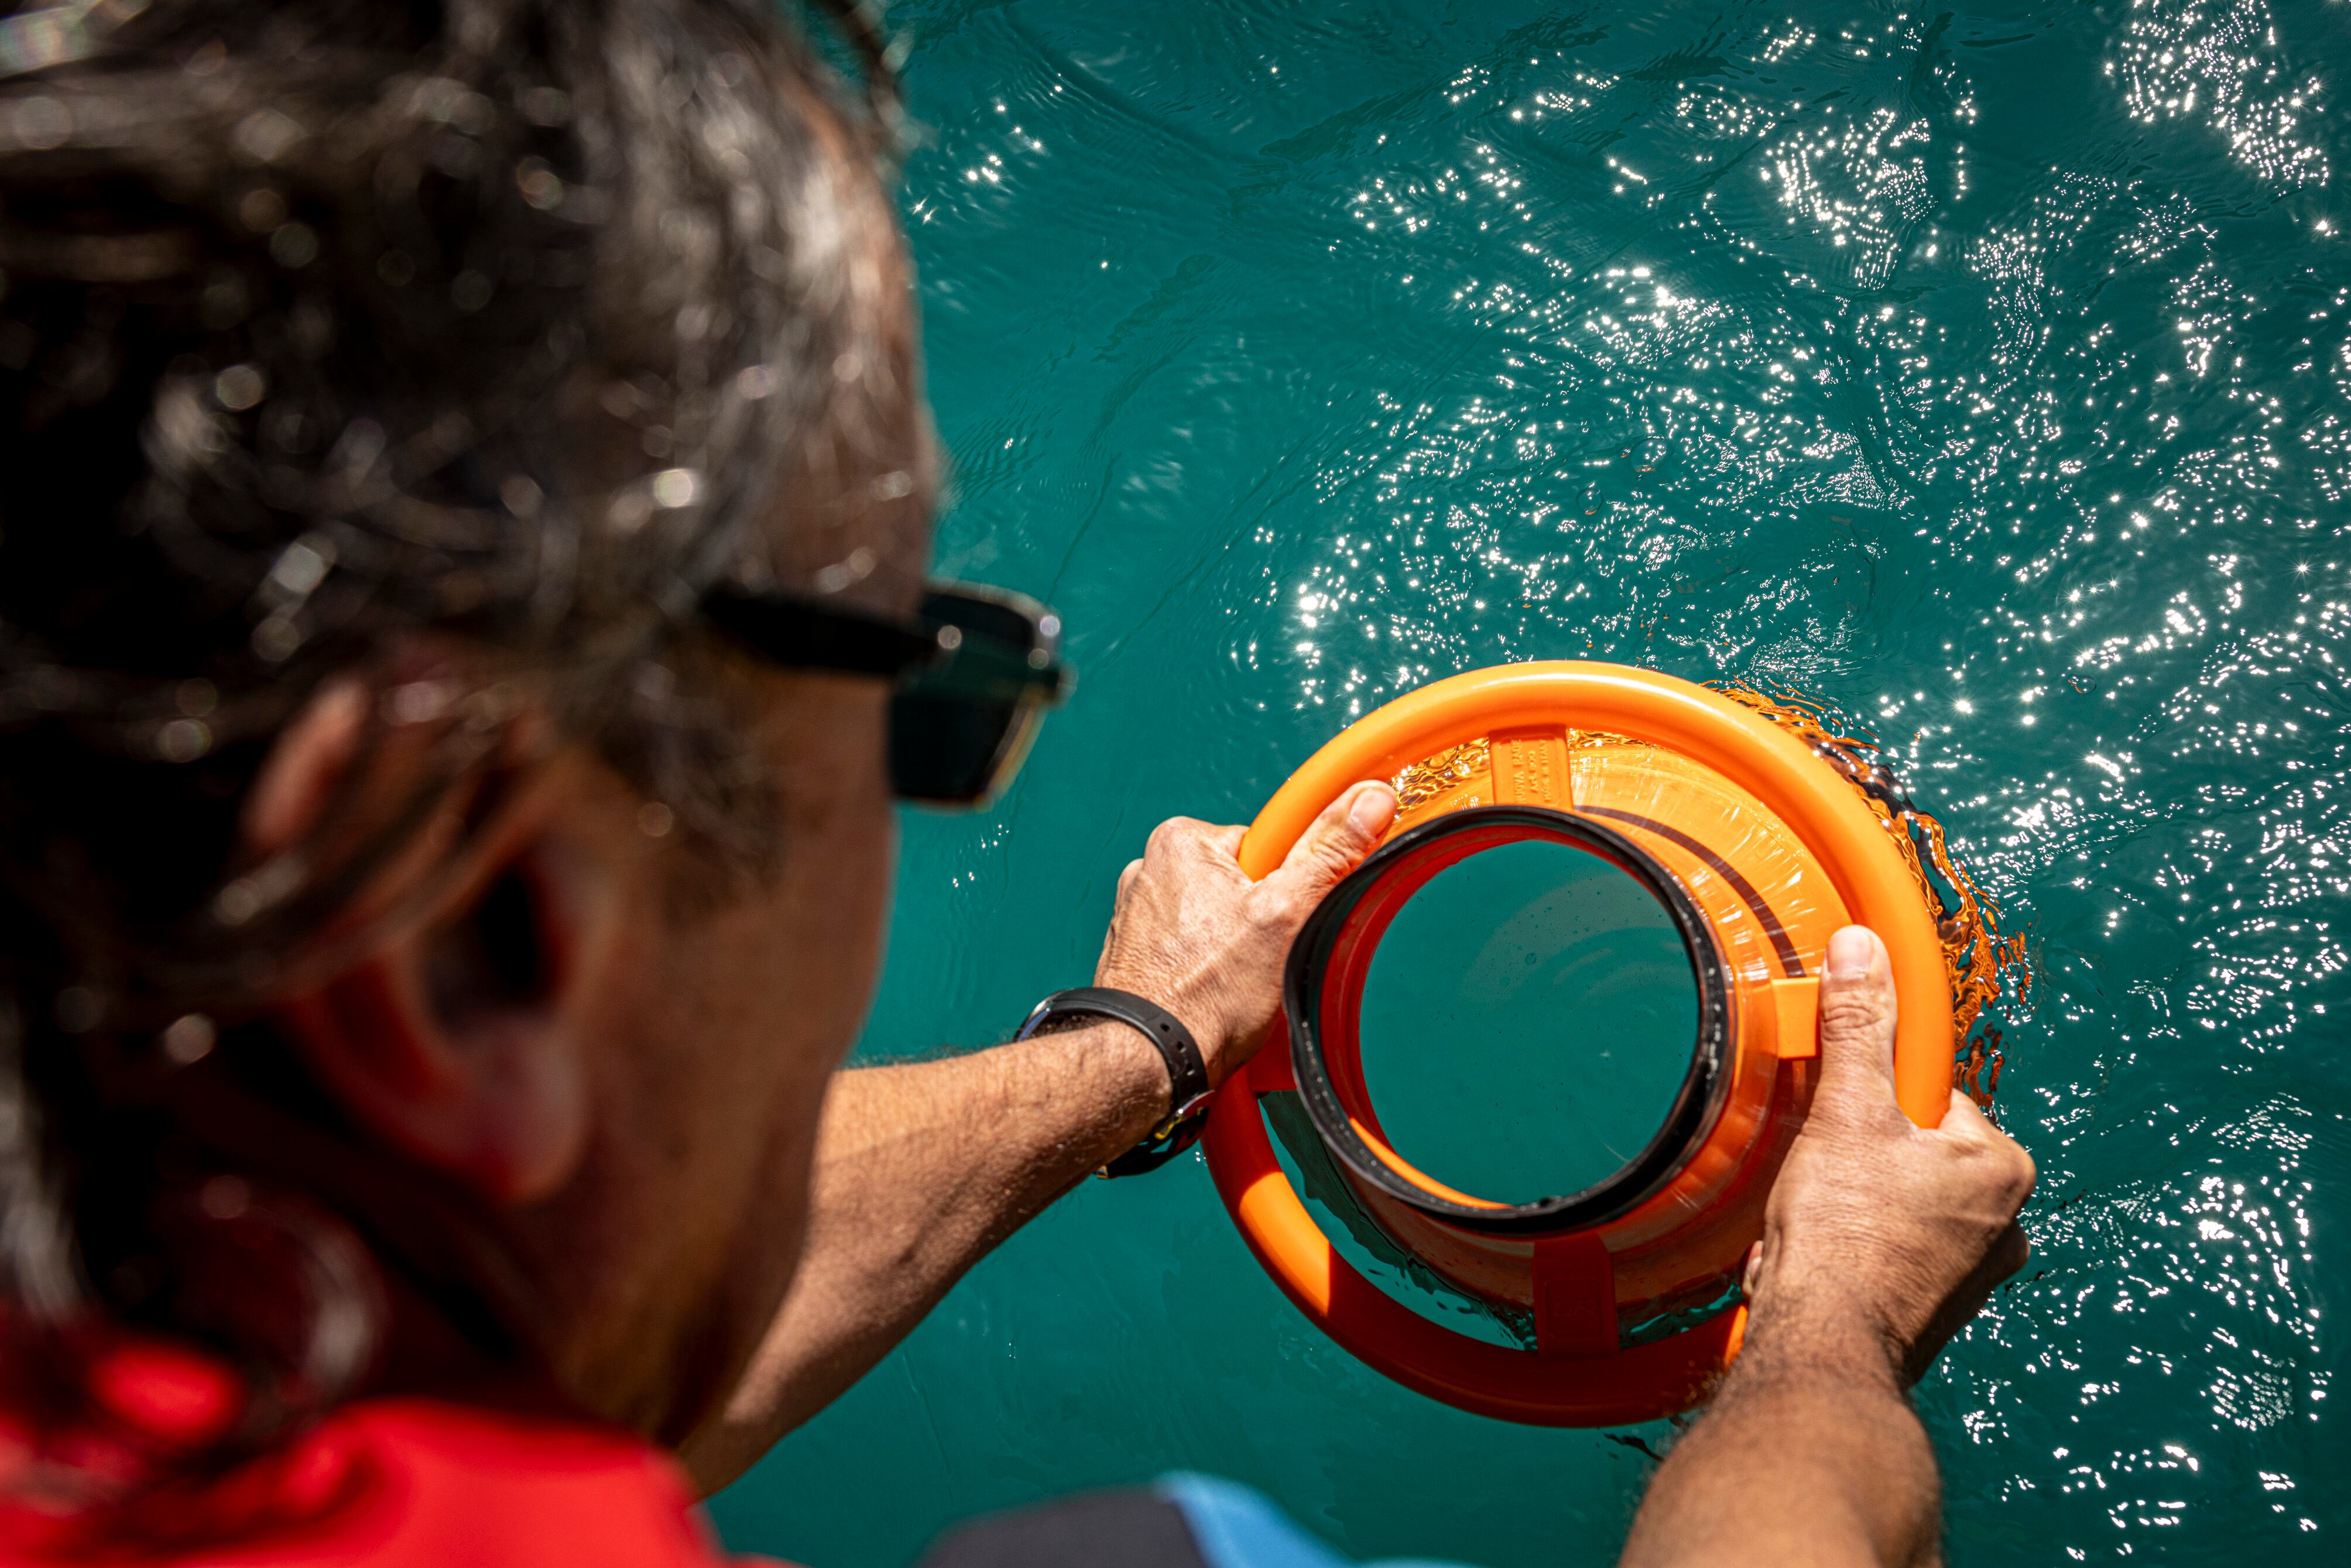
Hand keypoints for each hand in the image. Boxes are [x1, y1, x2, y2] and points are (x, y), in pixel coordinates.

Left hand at [1092, 782, 1396, 1087]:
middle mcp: (1151, 869)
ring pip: (1218, 919)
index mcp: (1183, 841)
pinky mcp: (1137, 953)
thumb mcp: (1285, 914)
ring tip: (1237, 983)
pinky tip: (1215, 995)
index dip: (1289, 885)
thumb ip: (1327, 853)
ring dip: (1237, 949)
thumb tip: (1369, 800)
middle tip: (1263, 959)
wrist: (1150, 1059)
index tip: (1285, 919)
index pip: (1264, 845)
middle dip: (1263, 922)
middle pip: (1242, 882)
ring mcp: (1139, 914)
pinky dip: (1209, 969)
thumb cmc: (1207, 993)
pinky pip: (1192, 948)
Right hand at [1745, 925, 2035, 1385]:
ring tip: (1811, 1221)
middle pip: (1913, 1149)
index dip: (1873, 1099)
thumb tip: (1864, 950)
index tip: (1841, 1121)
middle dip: (1857, 1157)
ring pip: (1897, 1202)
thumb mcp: (1848, 1113)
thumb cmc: (1847, 1235)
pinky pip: (1887, 1251)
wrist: (1824, 1350)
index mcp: (2000, 1168)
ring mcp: (1972, 1274)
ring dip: (1849, 1203)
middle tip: (1820, 1176)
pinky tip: (1813, 1258)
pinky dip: (1849, 1247)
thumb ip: (1857, 1029)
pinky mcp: (1934, 1310)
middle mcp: (2005, 1224)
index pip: (1932, 1095)